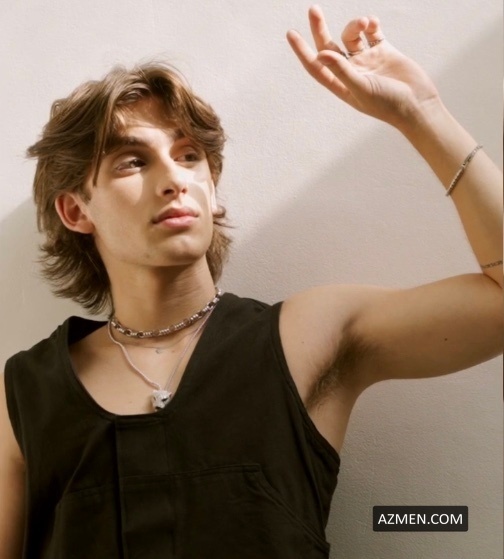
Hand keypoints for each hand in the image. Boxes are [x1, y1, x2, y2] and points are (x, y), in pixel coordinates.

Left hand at [287, 6, 440, 130]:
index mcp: (341, 85)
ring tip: (363, 23)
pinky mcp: (385, 52)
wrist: (417, 105)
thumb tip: (320, 54)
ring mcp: (367, 61)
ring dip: (354, 25)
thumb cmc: (388, 104)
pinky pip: (372, 32)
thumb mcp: (362, 88)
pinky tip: (372, 23)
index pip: (316, 66)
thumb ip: (341, 70)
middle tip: (313, 9)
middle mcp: (351, 72)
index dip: (303, 51)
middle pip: (329, 47)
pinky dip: (370, 24)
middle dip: (320, 29)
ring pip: (352, 36)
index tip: (291, 33)